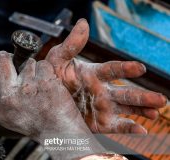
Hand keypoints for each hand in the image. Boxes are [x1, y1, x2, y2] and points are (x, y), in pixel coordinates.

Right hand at [0, 51, 88, 136]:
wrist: (57, 133)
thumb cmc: (31, 122)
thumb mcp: (3, 112)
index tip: (6, 69)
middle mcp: (8, 97)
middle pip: (1, 59)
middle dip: (9, 58)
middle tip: (19, 66)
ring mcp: (27, 88)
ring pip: (25, 61)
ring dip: (32, 69)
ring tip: (37, 85)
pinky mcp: (45, 82)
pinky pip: (42, 64)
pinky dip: (46, 72)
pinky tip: (48, 85)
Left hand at [45, 19, 166, 133]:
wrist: (43, 99)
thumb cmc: (52, 76)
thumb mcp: (58, 59)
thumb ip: (72, 45)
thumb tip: (83, 23)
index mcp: (93, 74)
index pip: (112, 70)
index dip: (125, 69)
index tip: (139, 68)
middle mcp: (101, 91)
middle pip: (126, 93)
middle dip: (143, 96)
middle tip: (161, 99)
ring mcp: (101, 107)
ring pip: (126, 108)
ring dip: (142, 110)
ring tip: (155, 113)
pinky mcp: (98, 123)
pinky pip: (115, 127)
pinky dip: (129, 129)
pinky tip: (141, 130)